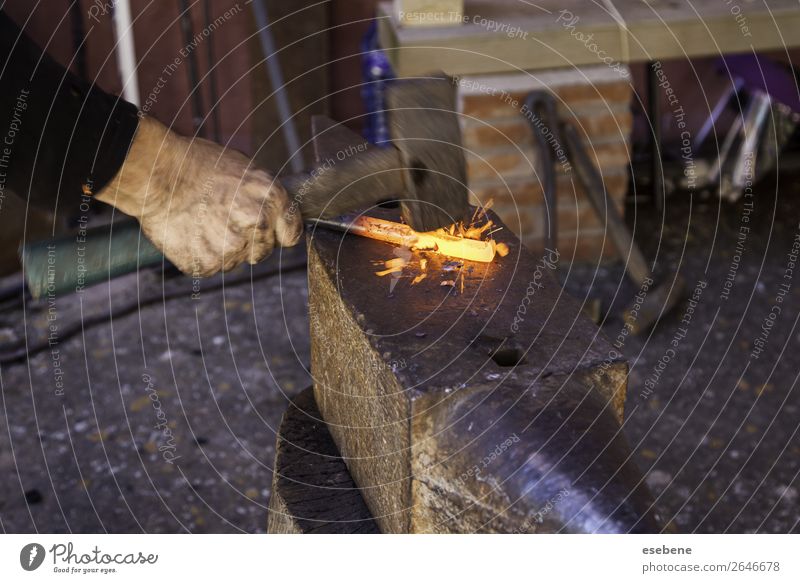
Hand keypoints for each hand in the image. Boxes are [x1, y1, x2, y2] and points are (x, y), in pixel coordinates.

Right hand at [95, 115, 302, 276]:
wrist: (158, 174)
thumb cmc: (199, 165)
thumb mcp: (246, 170)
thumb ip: (266, 199)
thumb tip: (275, 216)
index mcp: (272, 199)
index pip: (292, 234)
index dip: (278, 231)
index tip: (265, 228)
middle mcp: (258, 226)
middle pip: (264, 250)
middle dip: (249, 239)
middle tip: (224, 219)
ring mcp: (232, 249)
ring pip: (237, 260)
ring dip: (225, 248)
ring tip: (204, 222)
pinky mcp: (208, 265)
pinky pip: (212, 267)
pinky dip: (202, 254)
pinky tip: (192, 233)